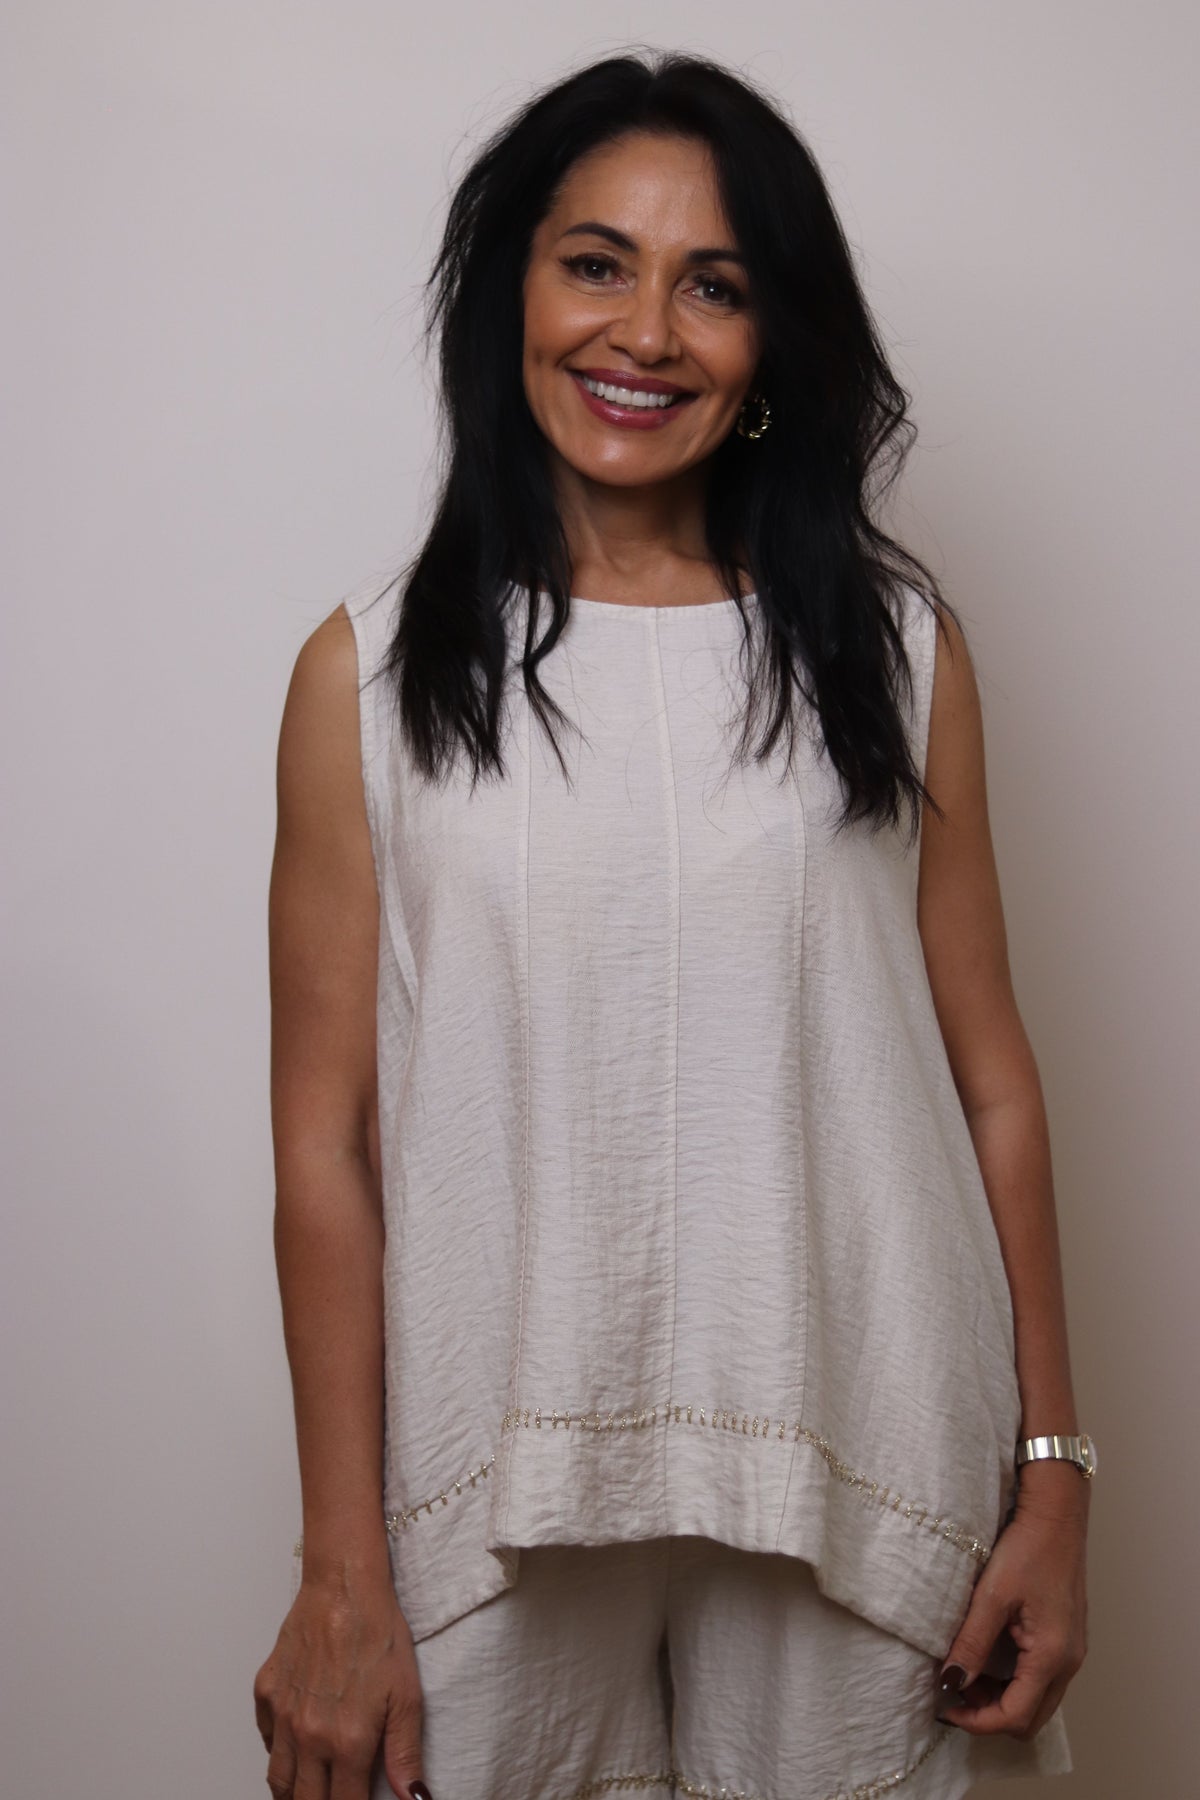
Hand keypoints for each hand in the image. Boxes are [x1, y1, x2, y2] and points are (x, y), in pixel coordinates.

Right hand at [253, 1570, 428, 1798]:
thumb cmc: (378, 1633)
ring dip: (293, 1792)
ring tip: (310, 1790)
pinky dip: (278, 1752)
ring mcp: (283, 1715)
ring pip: (278, 1779)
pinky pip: (266, 1739)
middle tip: (335, 1794)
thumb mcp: (407, 1696)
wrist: (343, 1586)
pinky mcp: (266, 1692)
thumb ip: (405, 1754)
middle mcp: (309, 1736)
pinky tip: (295, 1746)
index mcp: (347, 1743)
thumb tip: (414, 1798)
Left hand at [937, 1471, 1088, 1740]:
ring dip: (1002, 1699)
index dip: (977, 1722)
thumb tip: (951, 1682)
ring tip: (967, 1672)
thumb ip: (971, 1643)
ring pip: (1037, 1701)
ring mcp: (1071, 1652)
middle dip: (990, 1715)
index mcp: (1052, 1656)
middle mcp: (1069, 1663)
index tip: (945, 1707)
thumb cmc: (1028, 1548)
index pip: (1015, 1716)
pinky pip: (1041, 1679)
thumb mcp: (992, 1595)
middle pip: (1030, 1718)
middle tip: (955, 1691)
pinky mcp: (1066, 1640)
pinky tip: (989, 1658)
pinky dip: (1014, 1682)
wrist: (1057, 1515)